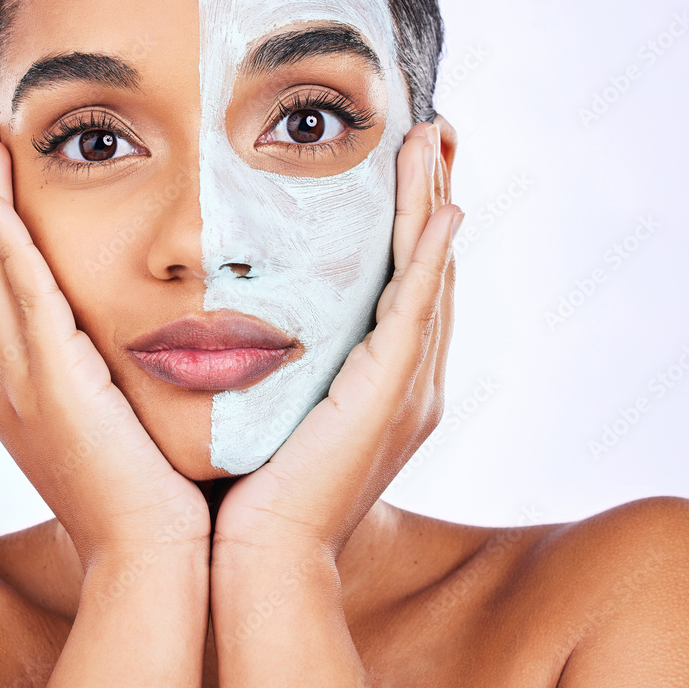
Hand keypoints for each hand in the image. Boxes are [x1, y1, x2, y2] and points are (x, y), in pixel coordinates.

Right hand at [0, 123, 208, 569]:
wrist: (152, 558)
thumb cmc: (150, 495)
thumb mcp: (118, 421)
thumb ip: (109, 375)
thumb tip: (133, 336)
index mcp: (19, 390)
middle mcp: (5, 383)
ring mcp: (20, 387)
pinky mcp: (52, 390)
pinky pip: (21, 305)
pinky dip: (5, 252)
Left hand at [212, 121, 460, 560]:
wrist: (259, 553)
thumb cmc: (255, 486)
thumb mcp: (272, 405)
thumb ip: (280, 360)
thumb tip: (248, 320)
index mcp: (380, 383)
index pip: (402, 285)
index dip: (410, 224)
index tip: (402, 164)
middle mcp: (407, 381)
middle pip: (428, 270)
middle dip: (431, 199)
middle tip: (432, 134)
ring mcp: (405, 387)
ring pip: (429, 277)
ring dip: (433, 206)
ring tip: (433, 143)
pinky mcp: (390, 395)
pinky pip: (417, 310)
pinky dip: (431, 257)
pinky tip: (441, 208)